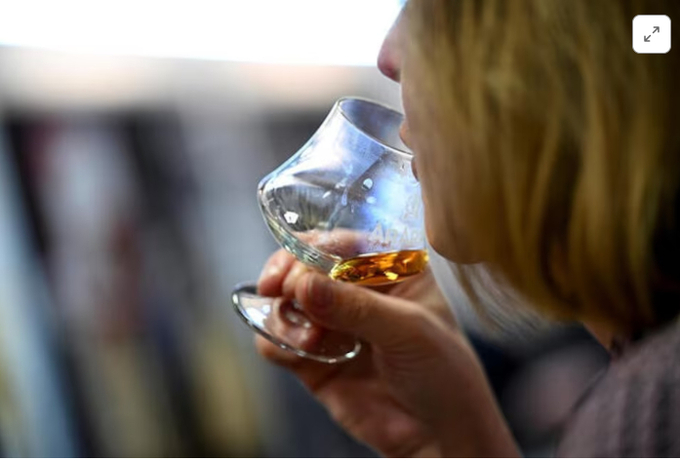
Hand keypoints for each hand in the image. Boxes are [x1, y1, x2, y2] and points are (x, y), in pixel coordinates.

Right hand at [256, 250, 519, 456]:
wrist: (439, 436)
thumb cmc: (444, 373)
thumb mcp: (409, 331)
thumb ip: (357, 307)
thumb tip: (305, 285)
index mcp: (390, 269)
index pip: (342, 243)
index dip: (312, 250)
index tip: (292, 271)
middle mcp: (358, 291)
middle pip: (304, 266)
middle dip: (289, 277)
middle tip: (283, 293)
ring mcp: (333, 324)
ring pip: (285, 302)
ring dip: (285, 315)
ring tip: (310, 340)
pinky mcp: (314, 358)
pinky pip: (278, 339)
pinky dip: (276, 341)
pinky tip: (299, 352)